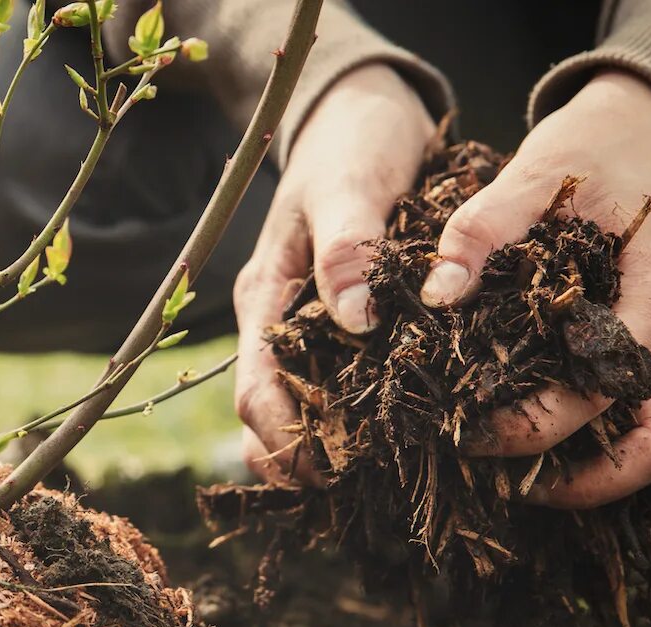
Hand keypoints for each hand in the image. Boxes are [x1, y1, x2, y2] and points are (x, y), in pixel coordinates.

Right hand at [234, 64, 434, 482]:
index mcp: (266, 297)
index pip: (255, 389)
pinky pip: (338, 384)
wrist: (363, 112)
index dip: (282, 439)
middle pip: (268, 415)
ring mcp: (307, 326)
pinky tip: (395, 437)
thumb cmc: (352, 143)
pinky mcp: (342, 325)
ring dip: (325, 447)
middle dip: (299, 459)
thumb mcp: (350, 185)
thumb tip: (355, 322)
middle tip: (354, 490)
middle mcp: (279, 322)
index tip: (327, 470)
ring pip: (300, 408)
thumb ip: (348, 248)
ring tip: (375, 478)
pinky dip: (355, 418)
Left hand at [420, 72, 650, 506]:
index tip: (466, 433)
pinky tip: (561, 462)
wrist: (648, 130)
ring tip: (530, 484)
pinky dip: (626, 459)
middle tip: (504, 483)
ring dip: (612, 482)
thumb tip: (438, 293)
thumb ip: (482, 229)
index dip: (531, 428)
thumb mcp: (534, 173)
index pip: (599, 395)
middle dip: (583, 484)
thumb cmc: (591, 152)